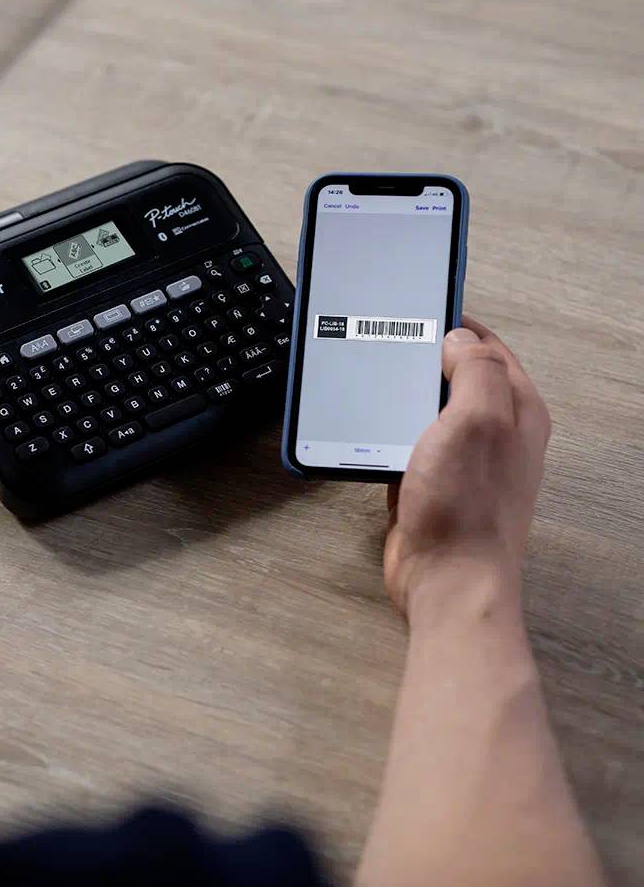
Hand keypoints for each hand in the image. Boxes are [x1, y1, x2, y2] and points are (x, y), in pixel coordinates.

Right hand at [384, 317, 550, 617]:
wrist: (446, 578)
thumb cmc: (467, 503)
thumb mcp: (477, 420)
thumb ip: (474, 370)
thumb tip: (458, 338)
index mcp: (517, 410)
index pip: (489, 348)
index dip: (457, 325)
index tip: (418, 309)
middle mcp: (495, 432)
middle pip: (458, 376)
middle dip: (424, 357)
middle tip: (386, 340)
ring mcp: (464, 460)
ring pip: (430, 410)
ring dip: (403, 395)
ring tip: (372, 377)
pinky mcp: (433, 483)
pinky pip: (409, 442)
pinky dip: (390, 430)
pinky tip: (368, 426)